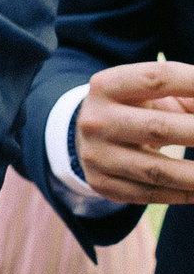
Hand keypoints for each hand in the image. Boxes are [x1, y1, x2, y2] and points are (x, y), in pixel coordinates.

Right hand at [75, 62, 193, 206]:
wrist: (89, 138)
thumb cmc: (138, 108)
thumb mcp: (155, 93)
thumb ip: (191, 94)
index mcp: (107, 86)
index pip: (159, 78)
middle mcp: (95, 120)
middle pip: (159, 127)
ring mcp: (96, 155)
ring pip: (158, 170)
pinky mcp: (103, 184)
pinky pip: (152, 194)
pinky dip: (187, 194)